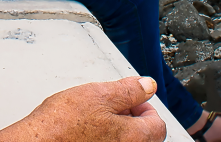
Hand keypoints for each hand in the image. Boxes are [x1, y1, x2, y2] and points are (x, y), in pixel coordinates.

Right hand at [0, 77, 165, 141]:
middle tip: (108, 105)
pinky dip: (103, 137)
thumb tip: (147, 85)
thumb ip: (128, 89)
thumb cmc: (63, 123)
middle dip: (130, 117)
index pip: (157, 122)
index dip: (142, 104)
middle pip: (144, 135)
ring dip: (116, 127)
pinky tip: (86, 129)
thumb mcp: (98, 94)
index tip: (129, 97)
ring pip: (125, 140)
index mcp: (136, 138)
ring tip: (93, 116)